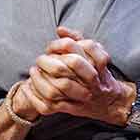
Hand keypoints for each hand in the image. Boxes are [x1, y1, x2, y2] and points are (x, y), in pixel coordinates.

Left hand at [13, 26, 133, 125]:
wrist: (111, 102)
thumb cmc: (99, 74)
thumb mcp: (94, 53)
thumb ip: (77, 38)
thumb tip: (59, 29)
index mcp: (96, 64)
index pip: (77, 48)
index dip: (59, 45)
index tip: (50, 47)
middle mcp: (92, 80)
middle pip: (72, 64)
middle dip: (51, 60)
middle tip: (40, 59)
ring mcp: (83, 96)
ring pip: (62, 86)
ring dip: (42, 78)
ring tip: (34, 72)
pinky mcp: (72, 109)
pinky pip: (51, 105)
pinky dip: (36, 97)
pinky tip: (28, 88)